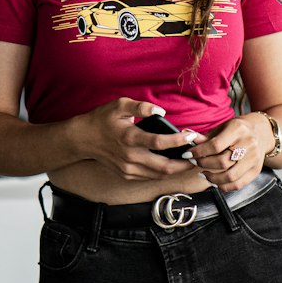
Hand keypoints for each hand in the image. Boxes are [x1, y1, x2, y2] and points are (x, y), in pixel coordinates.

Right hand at [79, 99, 196, 180]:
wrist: (83, 139)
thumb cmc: (102, 119)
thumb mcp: (120, 105)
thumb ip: (141, 106)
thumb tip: (161, 111)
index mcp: (129, 137)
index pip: (159, 142)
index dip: (178, 140)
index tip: (192, 136)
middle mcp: (130, 156)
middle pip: (164, 166)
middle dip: (184, 163)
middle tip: (198, 156)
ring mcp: (128, 168)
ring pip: (158, 175)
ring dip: (176, 170)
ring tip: (190, 161)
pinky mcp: (126, 175)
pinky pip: (150, 177)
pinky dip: (163, 173)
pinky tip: (173, 165)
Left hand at [188, 112, 270, 191]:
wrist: (262, 132)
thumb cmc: (238, 129)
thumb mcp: (223, 127)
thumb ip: (206, 136)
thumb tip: (186, 138)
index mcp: (239, 129)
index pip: (215, 145)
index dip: (199, 152)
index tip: (188, 154)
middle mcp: (248, 144)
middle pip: (222, 161)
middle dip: (203, 164)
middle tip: (194, 162)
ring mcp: (254, 158)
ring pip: (230, 176)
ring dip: (212, 178)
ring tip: (203, 173)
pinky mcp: (256, 170)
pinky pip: (238, 184)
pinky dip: (224, 186)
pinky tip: (215, 182)